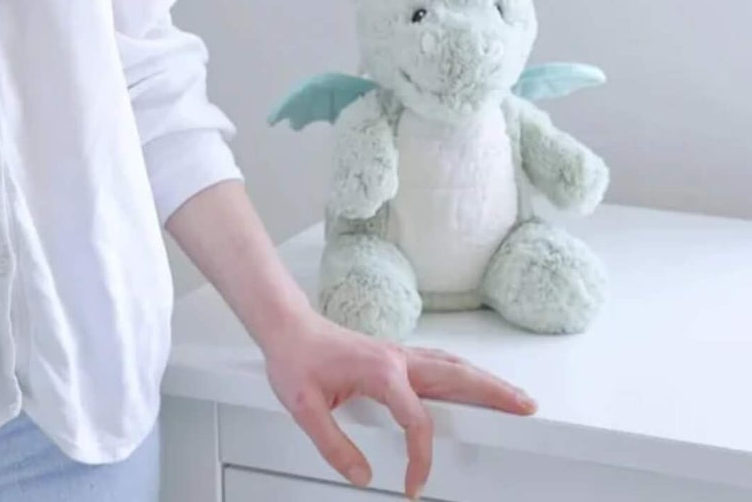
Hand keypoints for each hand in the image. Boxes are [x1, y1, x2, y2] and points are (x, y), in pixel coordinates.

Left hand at [262, 308, 536, 498]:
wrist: (286, 326)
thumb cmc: (294, 358)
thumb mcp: (304, 407)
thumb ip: (334, 445)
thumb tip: (363, 476)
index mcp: (380, 372)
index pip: (417, 421)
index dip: (421, 459)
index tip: (413, 485)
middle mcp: (396, 359)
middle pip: (457, 376)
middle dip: (494, 393)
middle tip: (526, 409)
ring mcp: (398, 354)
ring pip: (452, 366)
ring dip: (485, 382)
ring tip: (514, 398)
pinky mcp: (394, 356)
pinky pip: (439, 364)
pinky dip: (463, 375)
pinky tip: (471, 385)